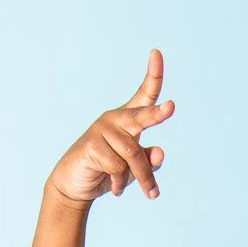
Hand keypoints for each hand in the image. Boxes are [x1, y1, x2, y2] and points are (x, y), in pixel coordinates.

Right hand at [47, 49, 174, 206]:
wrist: (75, 184)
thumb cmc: (107, 172)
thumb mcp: (133, 169)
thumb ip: (148, 161)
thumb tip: (160, 152)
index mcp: (128, 119)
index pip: (144, 94)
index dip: (153, 75)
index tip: (156, 53)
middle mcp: (116, 119)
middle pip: (141, 116)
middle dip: (157, 114)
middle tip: (171, 107)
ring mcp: (102, 129)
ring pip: (133, 155)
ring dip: (143, 178)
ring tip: (149, 193)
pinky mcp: (92, 144)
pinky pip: (118, 166)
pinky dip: (120, 182)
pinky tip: (114, 186)